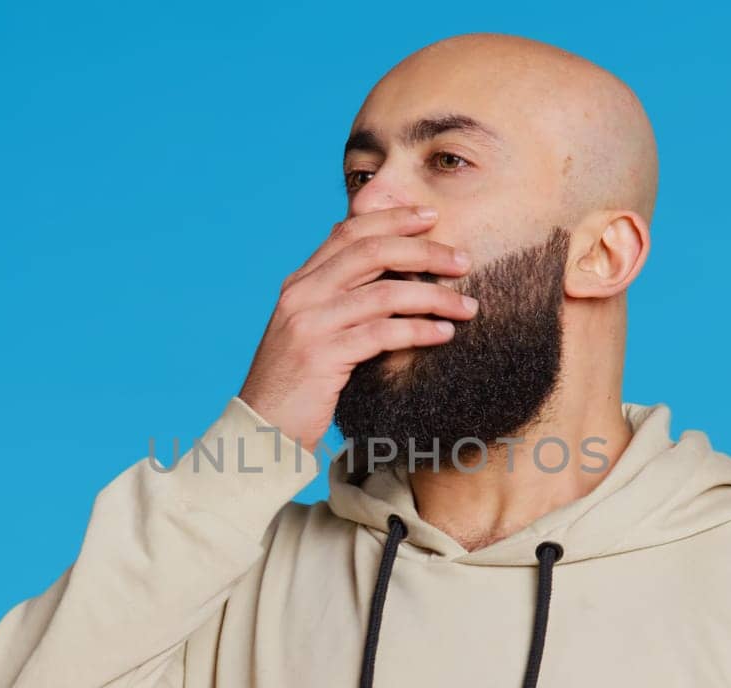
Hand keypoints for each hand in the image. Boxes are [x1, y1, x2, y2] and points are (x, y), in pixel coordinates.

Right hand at [238, 205, 477, 451]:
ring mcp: (309, 324)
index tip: (431, 217)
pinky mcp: (322, 357)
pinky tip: (444, 334)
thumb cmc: (298, 383)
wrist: (262, 428)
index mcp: (300, 282)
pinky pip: (382, 334)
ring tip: (467, 306)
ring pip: (385, 293)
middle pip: (372, 252)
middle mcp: (302, 294)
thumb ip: (338, 299)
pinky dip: (419, 330)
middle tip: (463, 260)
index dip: (393, 218)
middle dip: (424, 251)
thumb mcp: (312, 329)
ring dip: (434, 296)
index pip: (349, 232)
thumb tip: (385, 272)